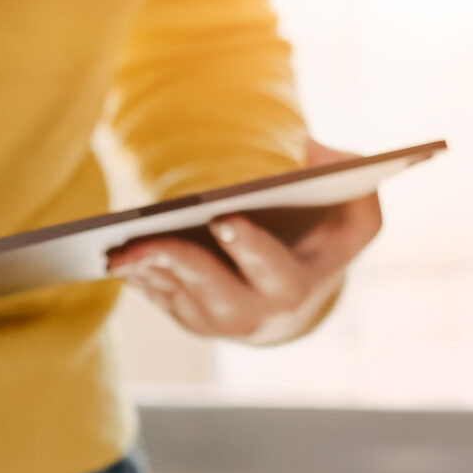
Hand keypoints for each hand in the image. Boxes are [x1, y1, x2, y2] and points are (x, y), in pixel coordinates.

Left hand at [105, 140, 382, 344]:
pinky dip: (138, 278)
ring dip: (147, 273)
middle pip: (214, 295)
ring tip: (118, 248)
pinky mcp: (190, 320)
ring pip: (178, 300)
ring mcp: (220, 323)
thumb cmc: (324, 239)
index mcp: (297, 286)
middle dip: (179, 264)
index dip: (249, 248)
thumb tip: (310, 149)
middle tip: (143, 240)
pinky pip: (159, 299)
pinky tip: (116, 255)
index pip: (273, 271)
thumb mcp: (355, 212)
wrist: (300, 293)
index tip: (223, 218)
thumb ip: (353, 179)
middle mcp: (257, 314)